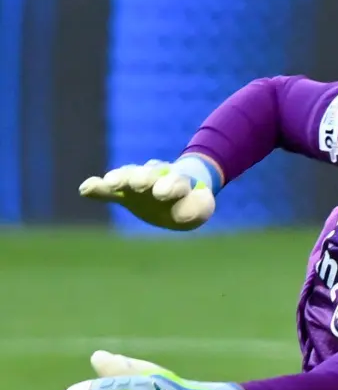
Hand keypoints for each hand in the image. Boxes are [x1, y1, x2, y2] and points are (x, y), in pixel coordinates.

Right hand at [78, 156, 220, 230]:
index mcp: (179, 181)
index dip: (170, 186)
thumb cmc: (190, 203)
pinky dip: (96, 188)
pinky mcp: (122, 192)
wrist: (181, 193)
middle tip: (138, 184)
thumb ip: (196, 209)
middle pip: (150, 175)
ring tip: (111, 184)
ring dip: (121, 180)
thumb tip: (186, 214)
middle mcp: (157, 176)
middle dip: (144, 179)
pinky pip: (108, 190)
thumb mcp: (200, 207)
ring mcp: (137, 181)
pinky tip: (85, 190)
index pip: (177, 182)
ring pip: (129, 177)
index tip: (162, 194)